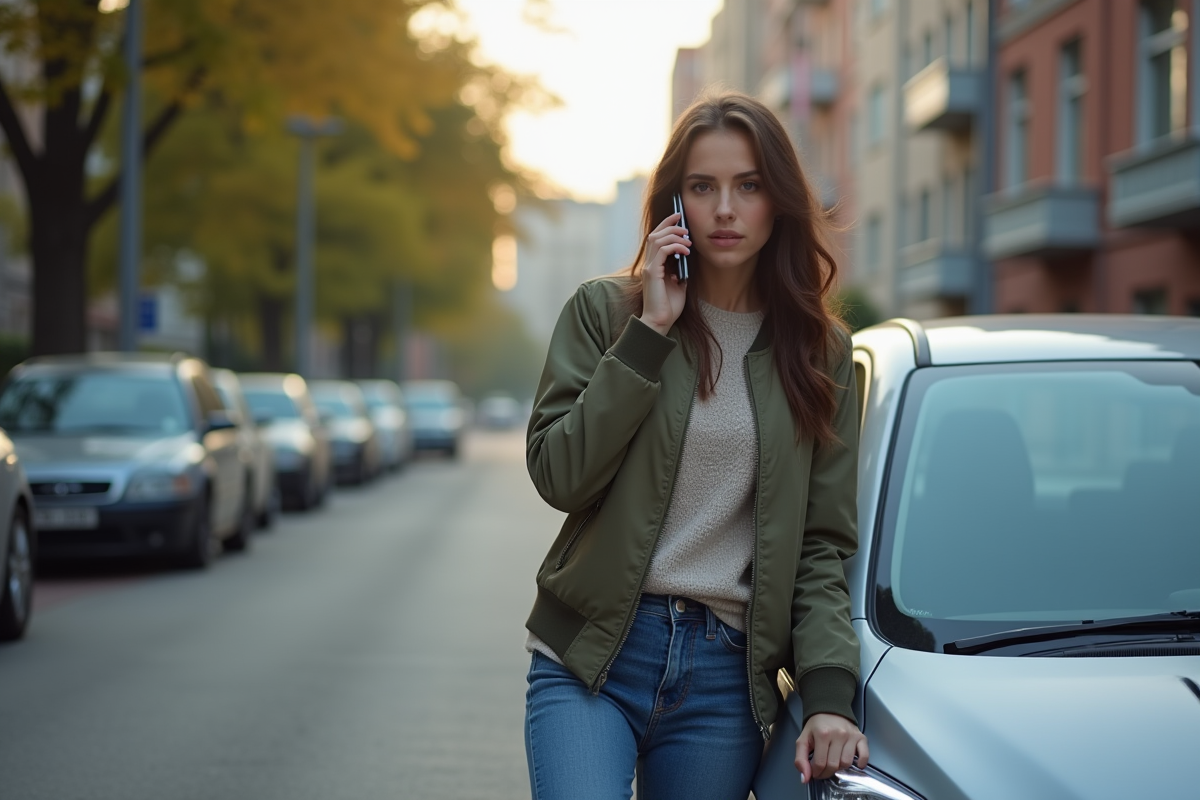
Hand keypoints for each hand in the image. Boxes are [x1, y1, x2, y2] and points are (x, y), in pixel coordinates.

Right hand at [638, 211, 688, 335]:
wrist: (660, 322)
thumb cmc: (668, 308)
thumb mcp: (678, 286)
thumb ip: (679, 273)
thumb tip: (686, 264)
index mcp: (653, 266)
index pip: (656, 239)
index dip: (666, 225)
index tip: (679, 217)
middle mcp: (648, 264)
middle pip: (655, 234)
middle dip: (670, 225)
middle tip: (685, 224)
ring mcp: (648, 268)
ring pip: (657, 239)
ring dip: (674, 235)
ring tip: (688, 241)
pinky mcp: (652, 273)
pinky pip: (662, 250)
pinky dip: (675, 246)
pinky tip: (686, 251)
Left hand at [794, 713, 868, 783]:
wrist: (830, 709)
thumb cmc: (816, 726)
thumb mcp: (803, 740)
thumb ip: (800, 759)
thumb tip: (804, 779)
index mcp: (822, 734)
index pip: (820, 763)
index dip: (816, 772)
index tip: (814, 772)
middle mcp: (838, 734)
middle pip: (834, 765)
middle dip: (826, 772)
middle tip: (822, 770)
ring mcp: (851, 736)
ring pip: (847, 763)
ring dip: (840, 768)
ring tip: (834, 762)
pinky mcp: (861, 737)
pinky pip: (865, 756)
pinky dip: (860, 763)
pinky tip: (853, 763)